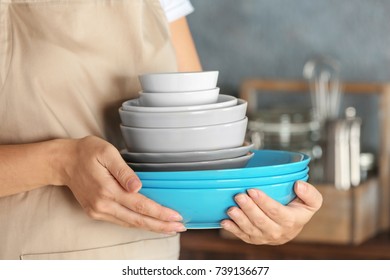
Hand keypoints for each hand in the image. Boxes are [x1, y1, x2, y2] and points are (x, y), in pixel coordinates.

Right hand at [60, 136, 185, 234]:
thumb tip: (137, 186)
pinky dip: (138, 224)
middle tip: (179, 228)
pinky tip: (149, 223)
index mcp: (107, 190)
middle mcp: (102, 205)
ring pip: (130, 224)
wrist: (63, 162)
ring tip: (169, 228)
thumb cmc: (86, 152)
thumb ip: (123, 171)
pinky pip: (121, 221)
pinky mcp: (96, 212)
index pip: (140, 205)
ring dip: (151, 227)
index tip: (176, 217)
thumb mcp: (106, 153)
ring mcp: (98, 211)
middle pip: (137, 220)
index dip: (159, 213)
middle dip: (160, 225)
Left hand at [221, 181, 322, 244]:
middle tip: (239, 196)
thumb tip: (298, 185)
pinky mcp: (255, 239)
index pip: (276, 211)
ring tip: (231, 209)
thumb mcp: (311, 202)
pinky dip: (233, 230)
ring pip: (251, 230)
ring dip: (240, 220)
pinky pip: (243, 236)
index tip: (252, 190)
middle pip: (261, 221)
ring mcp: (265, 237)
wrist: (292, 227)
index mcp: (291, 221)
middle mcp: (278, 232)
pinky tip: (225, 222)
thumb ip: (310, 194)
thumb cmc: (299, 210)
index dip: (263, 201)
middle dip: (249, 209)